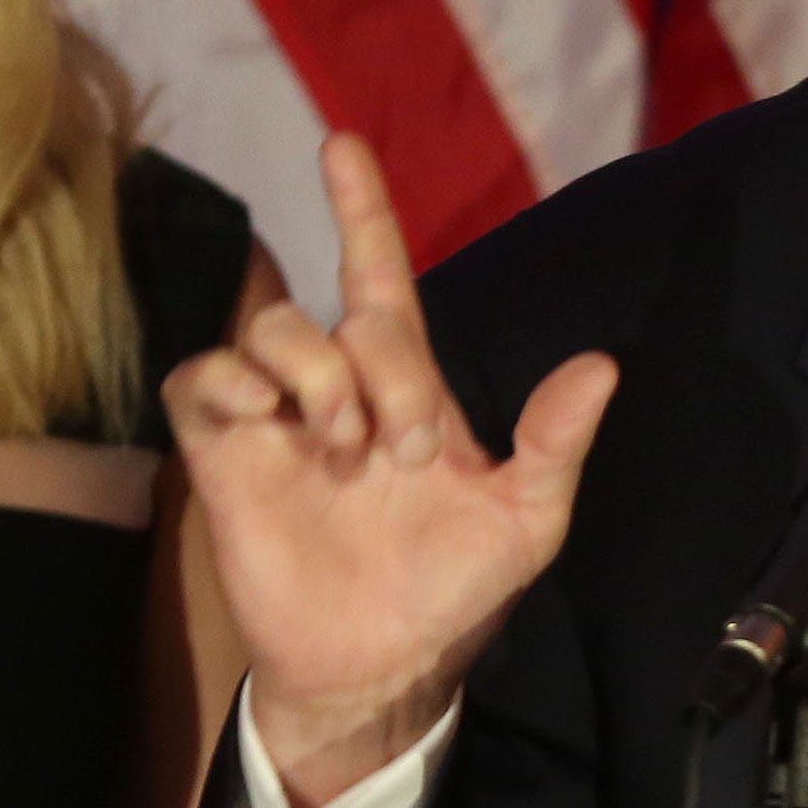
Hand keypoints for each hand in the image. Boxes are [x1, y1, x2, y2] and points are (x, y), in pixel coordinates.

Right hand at [166, 135, 617, 807]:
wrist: (379, 664)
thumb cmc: (452, 589)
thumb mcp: (526, 521)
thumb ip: (555, 442)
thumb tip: (603, 366)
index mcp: (409, 387)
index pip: (377, 275)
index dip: (362, 210)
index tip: (342, 143)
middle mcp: (337, 387)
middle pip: (345, 314)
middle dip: (386, 368)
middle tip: (409, 448)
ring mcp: (275, 417)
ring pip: (273, 329)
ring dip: (318, 376)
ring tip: (346, 447)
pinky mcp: (222, 452)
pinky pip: (204, 377)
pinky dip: (236, 385)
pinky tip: (274, 426)